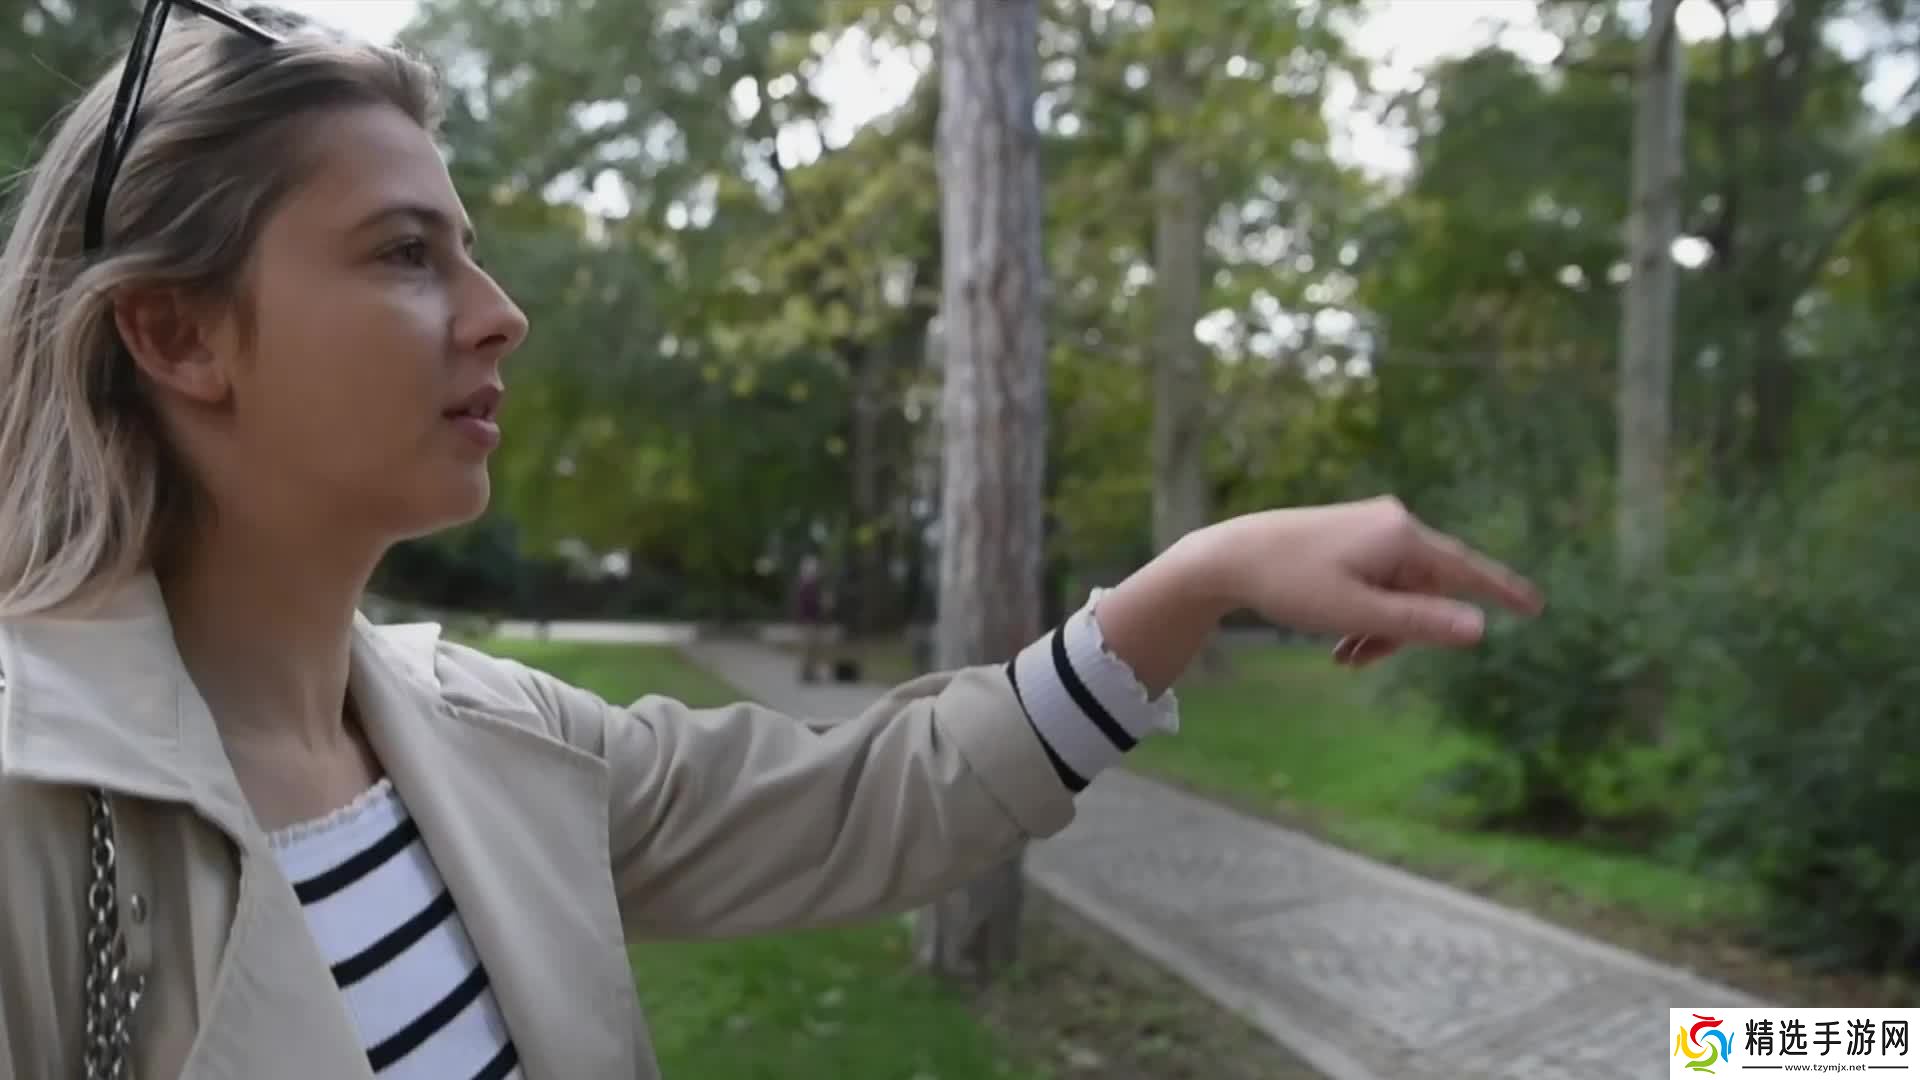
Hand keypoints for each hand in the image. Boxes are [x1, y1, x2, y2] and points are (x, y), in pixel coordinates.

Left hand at [1191, 496, 1543, 666]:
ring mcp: (1373, 526)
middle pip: (1428, 590)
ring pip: (1401, 592)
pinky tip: (1340, 640)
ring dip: (1380, 629)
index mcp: (1402, 535)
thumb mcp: (1356, 613)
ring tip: (1343, 656)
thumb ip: (1419, 623)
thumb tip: (1480, 629)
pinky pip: (1380, 582)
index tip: (1537, 607)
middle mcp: (1394, 521)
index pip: (1467, 570)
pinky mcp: (1354, 535)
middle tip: (1356, 660)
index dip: (1503, 591)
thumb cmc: (1290, 583)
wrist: (1230, 557)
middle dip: (1402, 632)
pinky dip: (1367, 613)